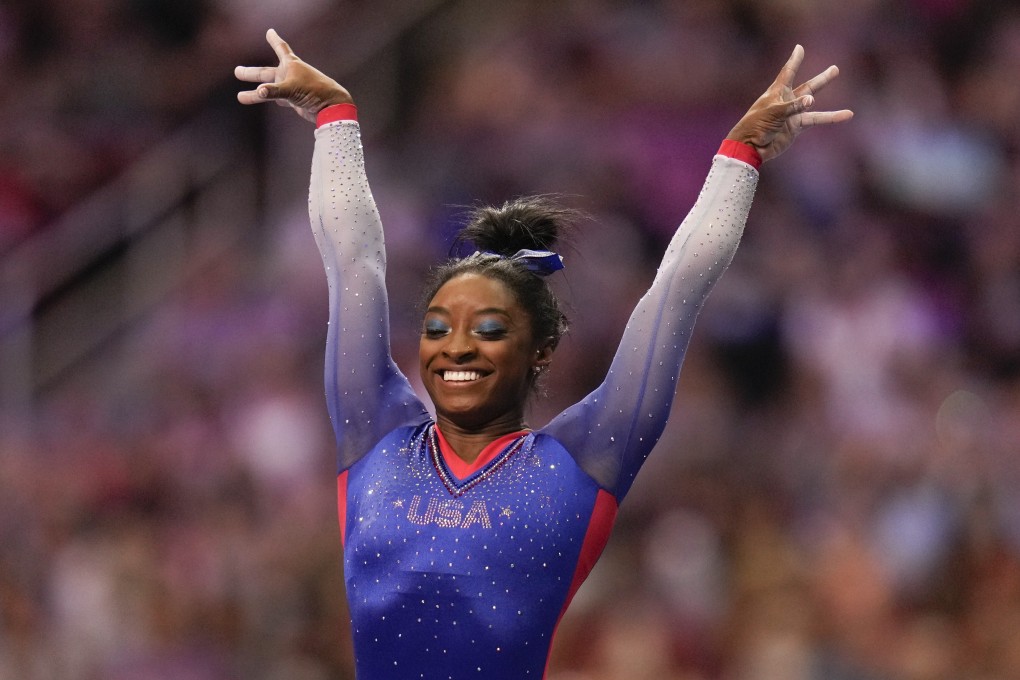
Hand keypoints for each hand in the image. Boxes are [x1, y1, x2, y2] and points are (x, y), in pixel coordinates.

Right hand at [235, 29, 352, 122]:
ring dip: (255, 92)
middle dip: (251, 73)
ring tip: (240, 97)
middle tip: (237, 71)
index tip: (270, 31)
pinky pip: (278, 98)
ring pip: (269, 88)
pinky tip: (263, 97)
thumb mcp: (291, 89)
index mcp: (291, 64)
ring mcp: (291, 87)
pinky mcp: (294, 99)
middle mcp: (289, 74)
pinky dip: (270, 97)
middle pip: (266, 72)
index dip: (274, 40)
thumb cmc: (313, 91)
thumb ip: (274, 91)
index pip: (280, 47)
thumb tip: (259, 92)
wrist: (330, 107)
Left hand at [727, 45, 852, 161]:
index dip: (794, 60)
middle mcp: (786, 101)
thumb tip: (812, 100)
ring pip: (812, 102)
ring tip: (839, 90)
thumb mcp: (774, 112)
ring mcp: (792, 114)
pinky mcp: (796, 126)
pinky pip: (816, 119)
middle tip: (835, 69)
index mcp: (776, 92)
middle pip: (806, 87)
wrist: (751, 147)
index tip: (799, 47)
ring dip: (826, 95)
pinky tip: (846, 114)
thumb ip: (793, 106)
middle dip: (820, 79)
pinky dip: (831, 118)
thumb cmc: (756, 126)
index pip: (787, 72)